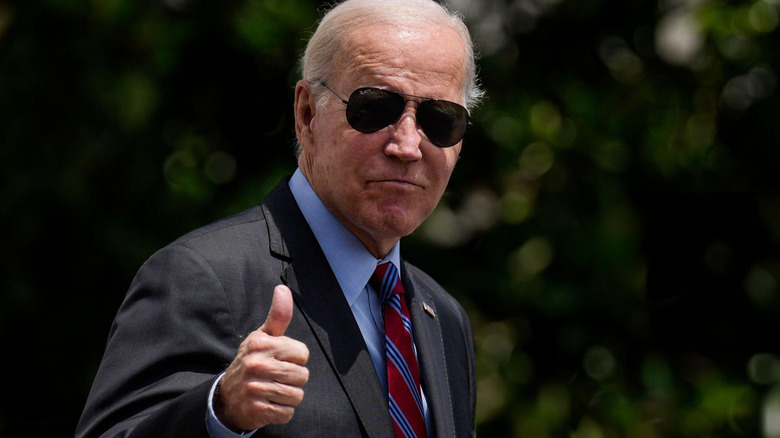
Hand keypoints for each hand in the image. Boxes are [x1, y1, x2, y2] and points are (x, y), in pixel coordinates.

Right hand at [215, 285, 309, 431]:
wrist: (227, 396)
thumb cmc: (253, 361)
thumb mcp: (263, 336)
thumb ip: (278, 315)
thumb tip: (282, 288)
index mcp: (261, 344)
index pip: (302, 353)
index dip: (296, 358)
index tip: (281, 359)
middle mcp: (256, 365)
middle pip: (302, 375)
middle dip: (294, 379)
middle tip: (277, 377)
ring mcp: (255, 388)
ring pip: (297, 395)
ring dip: (289, 396)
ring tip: (274, 390)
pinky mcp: (256, 410)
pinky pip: (287, 413)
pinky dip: (282, 412)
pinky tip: (270, 404)